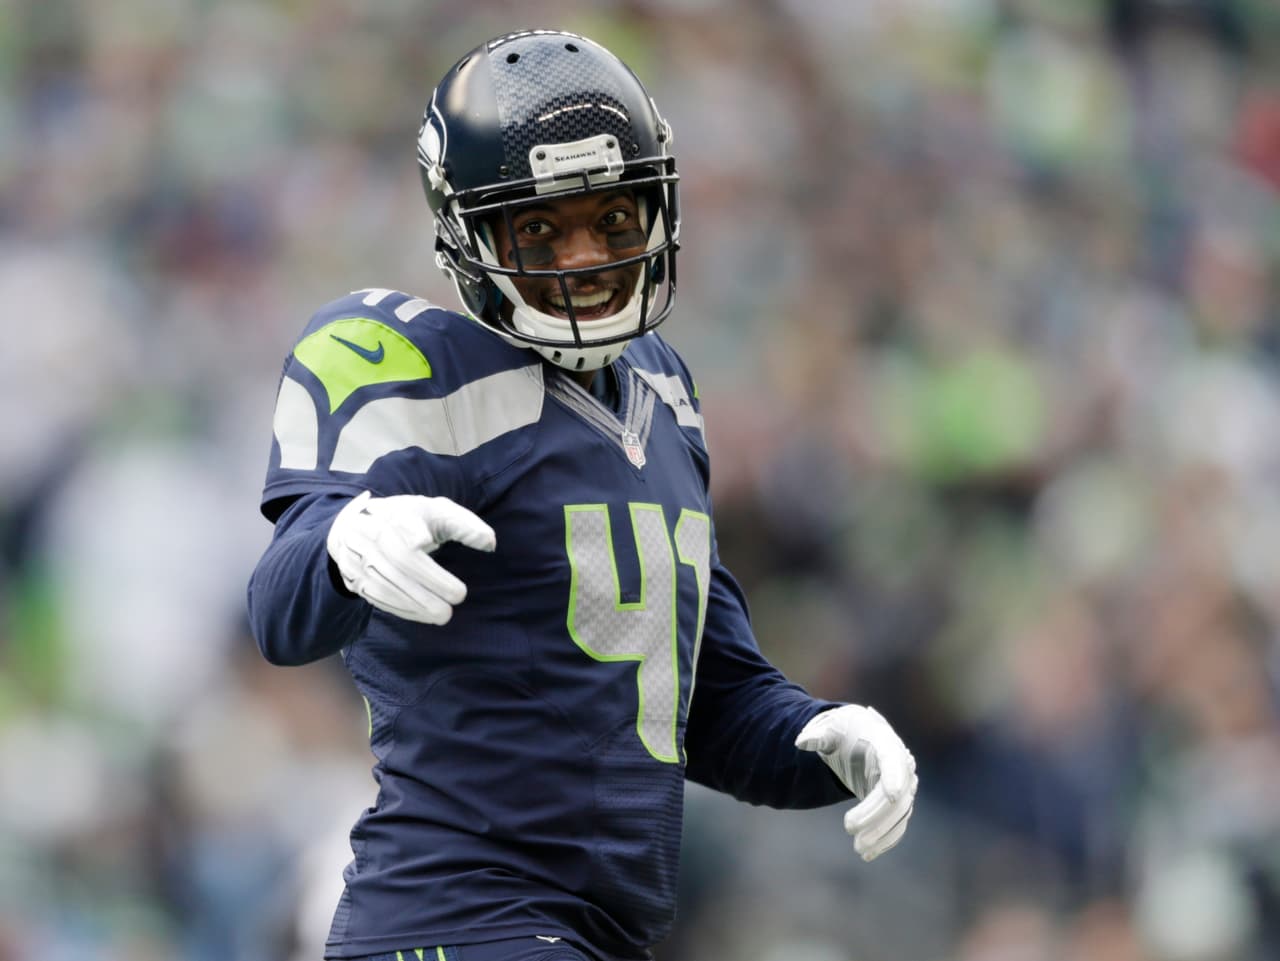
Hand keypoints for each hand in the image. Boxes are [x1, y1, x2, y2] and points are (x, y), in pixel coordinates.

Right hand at [326, 491, 495, 623]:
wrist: (356, 528)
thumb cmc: (409, 520)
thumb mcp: (436, 512)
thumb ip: (464, 524)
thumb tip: (490, 543)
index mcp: (394, 513)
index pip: (403, 522)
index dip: (410, 530)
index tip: (423, 541)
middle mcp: (370, 533)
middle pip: (398, 558)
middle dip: (428, 580)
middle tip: (458, 597)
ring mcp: (357, 557)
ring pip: (385, 582)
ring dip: (416, 602)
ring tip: (443, 615)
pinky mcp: (353, 578)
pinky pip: (376, 597)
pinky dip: (402, 608)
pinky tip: (423, 616)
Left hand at [795, 704, 917, 861]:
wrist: (857, 738)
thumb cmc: (844, 731)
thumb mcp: (830, 728)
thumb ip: (818, 735)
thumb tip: (801, 742)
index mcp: (885, 742)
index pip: (894, 760)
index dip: (894, 777)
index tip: (890, 795)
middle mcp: (901, 765)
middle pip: (897, 793)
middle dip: (877, 814)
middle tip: (849, 829)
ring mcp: (902, 784)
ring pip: (900, 813)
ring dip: (882, 833)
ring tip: (859, 849)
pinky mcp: (897, 802)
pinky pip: (898, 823)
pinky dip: (886, 839)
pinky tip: (868, 854)